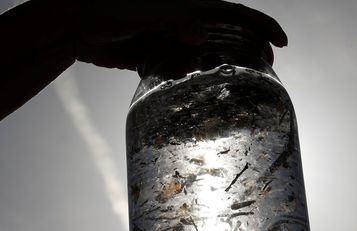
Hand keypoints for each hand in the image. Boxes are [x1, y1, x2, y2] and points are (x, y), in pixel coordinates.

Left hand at [28, 0, 287, 69]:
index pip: (235, 12)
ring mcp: (168, 40)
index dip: (261, 24)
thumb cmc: (108, 8)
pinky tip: (196, 96)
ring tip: (240, 87)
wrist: (74, 23)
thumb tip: (201, 36)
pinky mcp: (151, 58)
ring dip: (222, 69)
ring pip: (205, 55)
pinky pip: (177, 71)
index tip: (282, 42)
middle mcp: (182, 21)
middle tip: (268, 70)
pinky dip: (188, 82)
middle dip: (250, 49)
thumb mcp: (144, 12)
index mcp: (188, 5)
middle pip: (226, 34)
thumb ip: (173, 21)